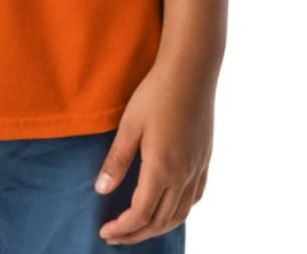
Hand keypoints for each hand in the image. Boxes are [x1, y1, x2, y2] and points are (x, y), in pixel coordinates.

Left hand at [94, 55, 215, 244]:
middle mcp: (184, 175)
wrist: (192, 70)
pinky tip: (169, 207)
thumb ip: (117, 160)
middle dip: (137, 234)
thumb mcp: (129, 125)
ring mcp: (198, 167)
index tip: (105, 232)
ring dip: (158, 227)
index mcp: (162, 168)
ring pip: (181, 213)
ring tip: (138, 229)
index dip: (123, 228)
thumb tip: (102, 190)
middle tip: (115, 237)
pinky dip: (179, 211)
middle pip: (161, 220)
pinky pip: (195, 197)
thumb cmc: (156, 93)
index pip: (141, 214)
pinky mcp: (205, 158)